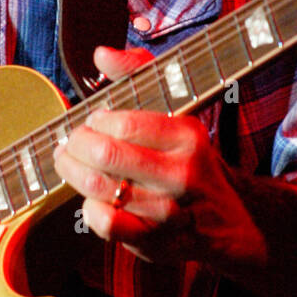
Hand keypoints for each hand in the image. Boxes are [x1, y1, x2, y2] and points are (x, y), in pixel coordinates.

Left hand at [53, 45, 264, 265]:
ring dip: (74, 174)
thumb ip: (139, 73)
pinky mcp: (155, 242)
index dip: (95, 121)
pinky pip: (106, 224)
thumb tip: (101, 54)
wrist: (227, 220)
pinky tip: (91, 199)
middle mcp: (182, 174)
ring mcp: (169, 212)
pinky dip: (89, 210)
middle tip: (69, 143)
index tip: (91, 122)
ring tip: (68, 164)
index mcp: (188, 136)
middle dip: (75, 146)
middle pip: (106, 155)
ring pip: (100, 190)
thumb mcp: (177, 110)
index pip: (124, 122)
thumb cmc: (190, 158)